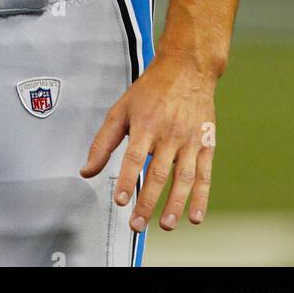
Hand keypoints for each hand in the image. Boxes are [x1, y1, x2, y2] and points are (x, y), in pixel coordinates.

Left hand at [80, 52, 216, 232]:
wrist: (187, 68)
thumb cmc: (150, 90)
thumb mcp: (121, 109)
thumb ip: (103, 142)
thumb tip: (86, 171)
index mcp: (146, 123)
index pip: (134, 156)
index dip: (127, 179)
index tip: (120, 200)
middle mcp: (169, 132)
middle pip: (158, 172)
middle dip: (147, 202)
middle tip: (136, 224)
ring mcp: (190, 139)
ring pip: (183, 177)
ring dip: (174, 204)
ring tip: (164, 224)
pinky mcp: (207, 144)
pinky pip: (205, 174)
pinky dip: (201, 197)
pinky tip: (194, 217)